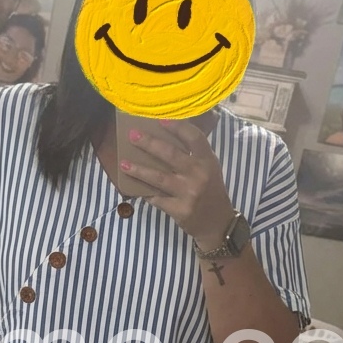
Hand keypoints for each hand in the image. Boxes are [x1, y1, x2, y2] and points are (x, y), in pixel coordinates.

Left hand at [120, 119, 235, 249]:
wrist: (218, 223)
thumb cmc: (211, 191)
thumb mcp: (209, 169)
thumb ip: (194, 155)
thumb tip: (164, 138)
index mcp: (207, 161)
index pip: (194, 138)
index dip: (177, 127)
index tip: (160, 119)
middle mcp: (199, 174)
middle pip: (170, 155)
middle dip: (149, 143)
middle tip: (132, 135)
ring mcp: (189, 193)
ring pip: (159, 178)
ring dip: (139, 170)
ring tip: (124, 163)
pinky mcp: (180, 210)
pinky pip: (157, 199)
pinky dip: (145, 193)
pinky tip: (134, 188)